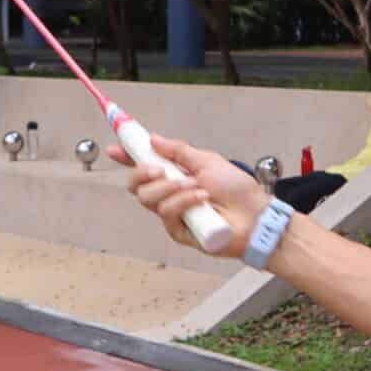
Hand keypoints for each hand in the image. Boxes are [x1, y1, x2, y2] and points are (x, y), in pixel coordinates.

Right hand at [107, 130, 264, 256]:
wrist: (256, 217)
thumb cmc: (238, 191)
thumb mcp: (208, 161)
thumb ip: (179, 151)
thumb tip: (154, 138)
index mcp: (176, 175)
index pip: (144, 165)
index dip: (127, 156)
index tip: (115, 147)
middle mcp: (170, 194)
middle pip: (136, 185)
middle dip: (142, 173)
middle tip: (160, 169)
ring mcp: (173, 214)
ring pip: (148, 199)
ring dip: (172, 188)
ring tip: (196, 187)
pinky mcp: (178, 231)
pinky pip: (167, 213)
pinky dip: (183, 202)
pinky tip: (201, 199)